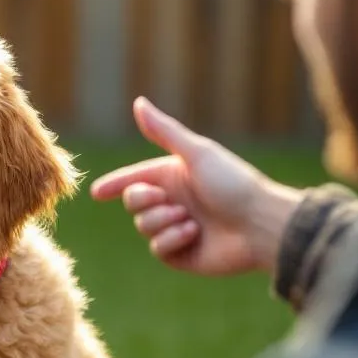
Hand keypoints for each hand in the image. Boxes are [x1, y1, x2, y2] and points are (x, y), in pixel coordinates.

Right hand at [90, 97, 302, 275]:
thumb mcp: (196, 153)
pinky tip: (195, 235)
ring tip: (191, 220)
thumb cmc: (234, 184)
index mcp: (174, 176)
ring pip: (143, 226)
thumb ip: (164, 132)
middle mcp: (173, 201)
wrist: (261, 225)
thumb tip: (138, 103)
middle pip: (134, 202)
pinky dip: (173, 239)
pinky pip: (158, 248)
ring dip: (164, 221)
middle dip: (145, 202)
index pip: (134, 179)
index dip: (113, 184)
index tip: (96, 193)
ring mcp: (176, 228)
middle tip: (168, 201)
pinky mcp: (181, 254)